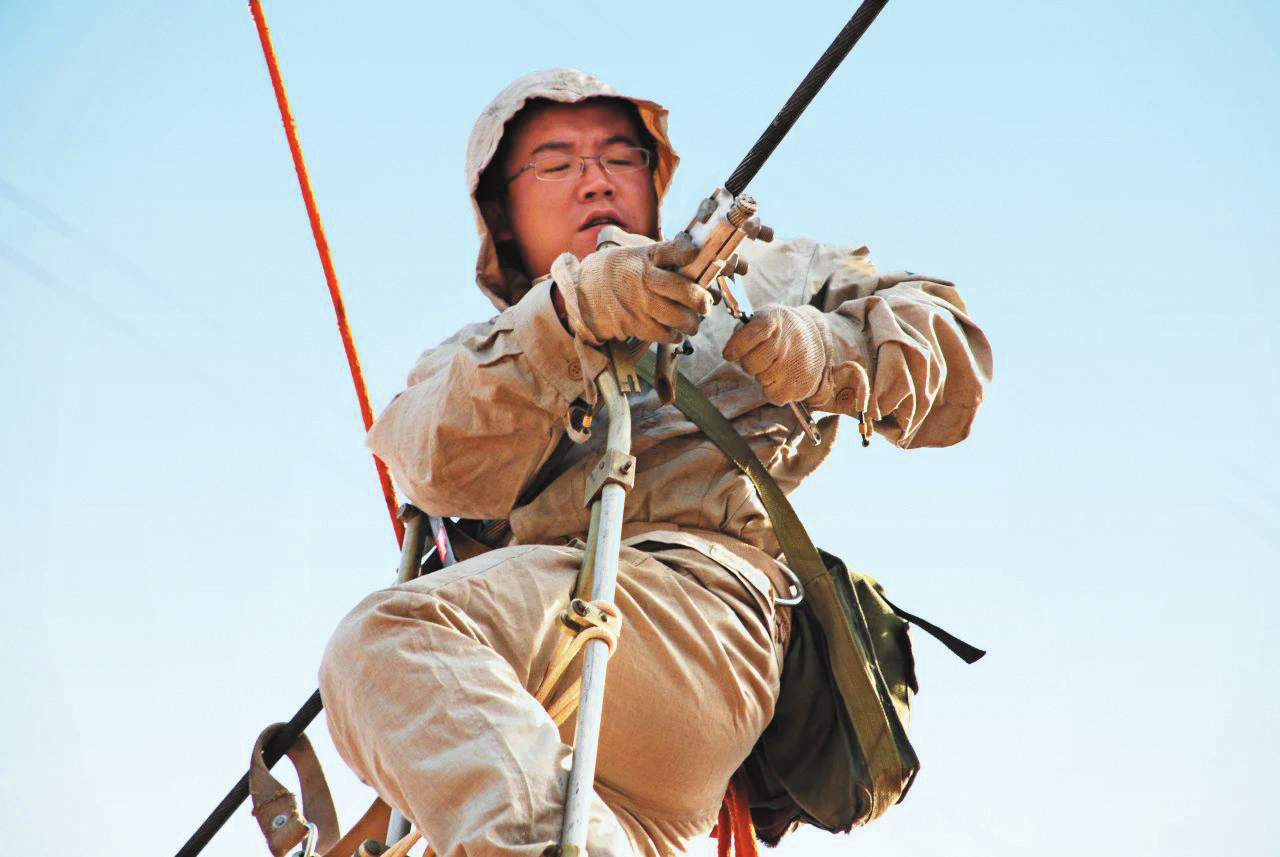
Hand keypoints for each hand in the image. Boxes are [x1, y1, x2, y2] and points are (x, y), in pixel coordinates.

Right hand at [552, 233, 708, 345]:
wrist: (584, 290)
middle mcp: (644, 280)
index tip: (696, 255)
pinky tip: (674, 332)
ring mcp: (639, 304)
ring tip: (692, 323)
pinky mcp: (633, 324)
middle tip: (705, 305)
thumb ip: (664, 258)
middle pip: (684, 291)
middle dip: (702, 301)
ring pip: (677, 318)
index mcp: (647, 257)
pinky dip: (672, 336)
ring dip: (690, 323)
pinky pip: (661, 334)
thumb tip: (699, 263)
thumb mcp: (638, 255)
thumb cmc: (619, 271)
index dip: (689, 252)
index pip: (674, 250)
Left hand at [722, 304, 832, 404]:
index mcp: (773, 320)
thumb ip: (743, 331)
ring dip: (764, 375)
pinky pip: (773, 395)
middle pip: (751, 364)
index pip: (749, 335)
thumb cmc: (780, 331)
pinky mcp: (801, 385)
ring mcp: (795, 364)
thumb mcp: (763, 318)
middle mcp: (786, 341)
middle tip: (762, 357)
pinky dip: (774, 390)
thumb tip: (730, 351)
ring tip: (778, 364)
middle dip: (750, 363)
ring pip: (761, 380)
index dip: (736, 347)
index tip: (729, 354)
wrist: (814, 339)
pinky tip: (783, 377)